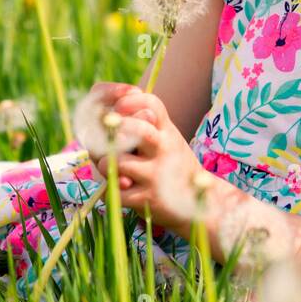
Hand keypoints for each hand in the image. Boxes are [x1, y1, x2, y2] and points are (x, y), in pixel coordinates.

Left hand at [84, 83, 208, 234]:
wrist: (197, 201)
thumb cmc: (171, 165)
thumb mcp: (165, 137)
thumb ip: (138, 122)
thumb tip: (104, 116)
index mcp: (167, 130)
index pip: (150, 103)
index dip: (128, 100)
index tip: (118, 106)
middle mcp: (165, 148)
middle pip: (134, 129)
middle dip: (113, 132)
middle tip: (109, 139)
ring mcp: (157, 174)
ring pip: (117, 161)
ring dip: (104, 164)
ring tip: (110, 167)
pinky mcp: (148, 198)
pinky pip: (114, 190)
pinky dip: (109, 188)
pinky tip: (119, 187)